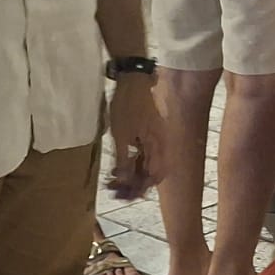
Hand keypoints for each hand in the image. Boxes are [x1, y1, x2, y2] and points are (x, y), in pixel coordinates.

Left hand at [105, 76, 166, 200]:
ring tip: (113, 180)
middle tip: (115, 190)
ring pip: (147, 163)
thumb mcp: (121, 136)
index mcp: (159, 146)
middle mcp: (161, 144)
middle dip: (134, 184)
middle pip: (151, 172)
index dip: (141, 188)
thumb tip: (125, 181)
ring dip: (132, 174)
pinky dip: (132, 162)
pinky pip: (143, 153)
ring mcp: (155, 138)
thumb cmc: (127, 105)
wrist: (132, 79)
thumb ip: (124, 161)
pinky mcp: (148, 133)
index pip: (156, 176)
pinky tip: (119, 165)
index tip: (125, 194)